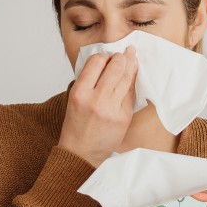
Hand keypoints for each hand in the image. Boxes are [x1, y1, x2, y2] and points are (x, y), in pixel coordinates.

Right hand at [58, 47, 137, 166]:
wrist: (81, 153)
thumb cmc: (76, 126)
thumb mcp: (74, 99)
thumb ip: (88, 81)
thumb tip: (105, 62)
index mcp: (79, 92)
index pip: (96, 62)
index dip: (104, 55)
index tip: (108, 55)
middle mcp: (95, 99)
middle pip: (115, 67)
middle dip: (122, 57)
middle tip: (125, 54)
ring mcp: (111, 109)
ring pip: (126, 78)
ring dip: (131, 65)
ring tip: (132, 57)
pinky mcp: (124, 117)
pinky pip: (131, 94)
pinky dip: (132, 82)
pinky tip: (133, 75)